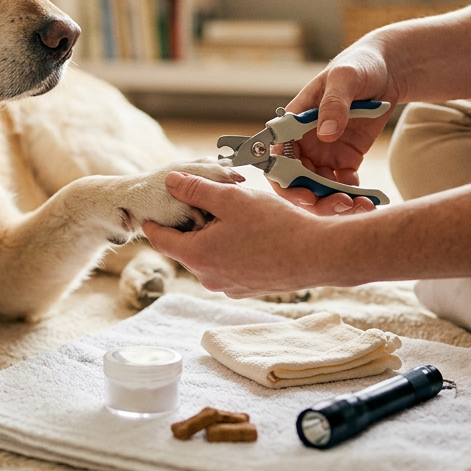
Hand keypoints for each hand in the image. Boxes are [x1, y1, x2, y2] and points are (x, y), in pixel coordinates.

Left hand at [142, 172, 341, 296]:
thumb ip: (196, 189)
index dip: (154, 222)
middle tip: (205, 202)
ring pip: (209, 256)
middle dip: (191, 225)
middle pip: (186, 247)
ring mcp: (228, 287)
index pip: (160, 240)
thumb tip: (169, 181)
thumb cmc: (275, 225)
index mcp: (196, 256)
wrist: (318, 255)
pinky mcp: (248, 289)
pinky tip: (251, 234)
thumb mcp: (231, 198)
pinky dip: (231, 250)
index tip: (152, 210)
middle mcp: (208, 277)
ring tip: (234, 216)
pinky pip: (229, 266)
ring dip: (213, 237)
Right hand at [280, 42, 400, 211]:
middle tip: (339, 205)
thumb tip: (325, 133)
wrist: (387, 71)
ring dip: (335, 202)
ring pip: (320, 188)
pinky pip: (344, 186)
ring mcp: (324, 153)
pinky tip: (368, 200)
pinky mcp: (345, 160)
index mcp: (292, 123)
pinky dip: (353, 196)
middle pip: (296, 181)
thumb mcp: (345, 79)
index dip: (284, 180)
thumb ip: (333, 104)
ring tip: (359, 206)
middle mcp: (303, 143)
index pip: (276, 157)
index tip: (304, 195)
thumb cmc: (358, 66)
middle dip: (314, 198)